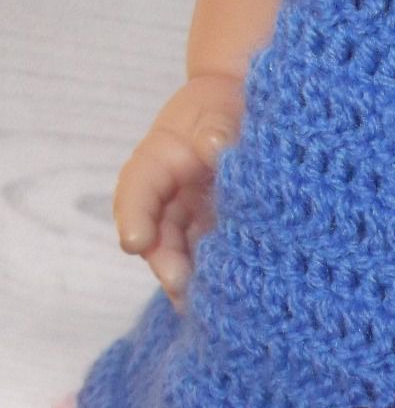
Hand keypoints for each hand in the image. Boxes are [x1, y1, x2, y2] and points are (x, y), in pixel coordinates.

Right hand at [113, 74, 243, 308]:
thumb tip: (213, 149)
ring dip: (186, 274)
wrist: (247, 106)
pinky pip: (205, 250)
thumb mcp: (221, 110)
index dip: (134, 216)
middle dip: (165, 260)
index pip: (139, 186)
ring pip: (179, 246)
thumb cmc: (229, 104)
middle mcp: (170, 189)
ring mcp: (191, 209)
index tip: (136, 242)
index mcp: (161, 156)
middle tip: (179, 287)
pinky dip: (209, 271)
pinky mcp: (214, 224)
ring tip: (198, 304)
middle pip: (156, 228)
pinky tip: (222, 296)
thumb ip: (216, 129)